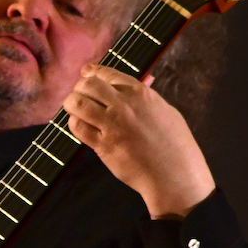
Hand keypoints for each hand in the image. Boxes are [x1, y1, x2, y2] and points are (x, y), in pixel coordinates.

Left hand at [62, 63, 216, 219]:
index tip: (85, 73)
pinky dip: (74, 123)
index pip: (108, 73)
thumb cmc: (176, 145)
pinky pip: (78, 127)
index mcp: (141, 93)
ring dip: (71, 104)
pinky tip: (79, 125)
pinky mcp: (103, 146)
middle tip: (78, 95)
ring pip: (78, 103)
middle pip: (88, 85)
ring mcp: (112, 125)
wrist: (174, 175)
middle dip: (79, 87)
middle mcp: (124, 105)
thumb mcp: (166, 111)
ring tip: (73, 109)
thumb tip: (142, 82)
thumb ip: (148, 97)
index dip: (92, 72)